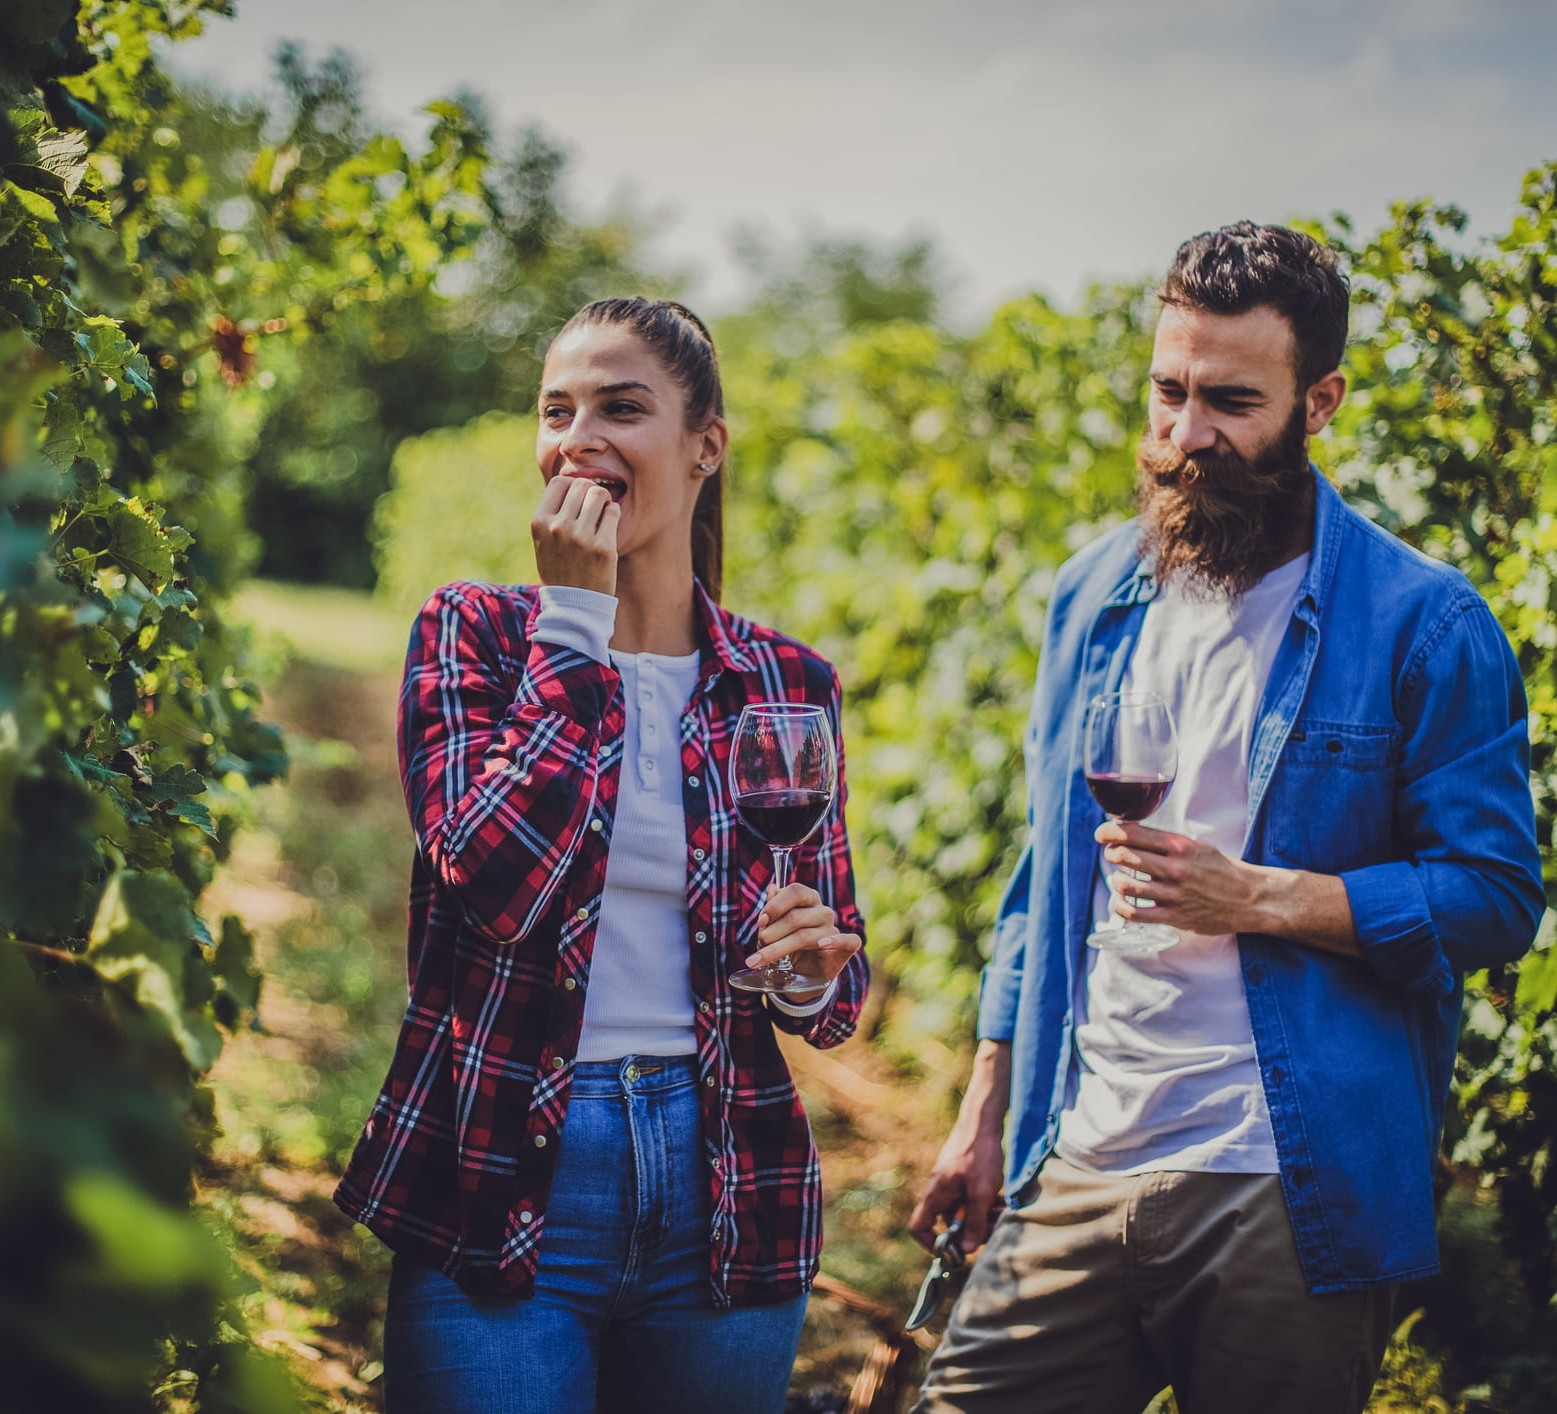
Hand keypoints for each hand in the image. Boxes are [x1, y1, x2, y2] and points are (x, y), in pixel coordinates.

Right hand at [531, 474, 618, 593]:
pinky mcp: (603, 547)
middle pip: (581, 485)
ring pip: (599, 494)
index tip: (578, 498)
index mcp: (540, 522)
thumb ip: (552, 514)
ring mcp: (581, 537)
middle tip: (594, 507)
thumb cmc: (559, 570)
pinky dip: (613, 514)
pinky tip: (608, 527)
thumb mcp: (543, 541)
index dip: (572, 486)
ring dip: (604, 501)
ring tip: (601, 515)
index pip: (559, 482)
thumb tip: (572, 483)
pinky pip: (613, 512)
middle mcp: (558, 527)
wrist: (572, 606)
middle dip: (590, 492)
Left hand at [742, 882, 860, 990]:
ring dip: (778, 948)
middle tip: (758, 944)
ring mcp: (834, 929)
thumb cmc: (788, 944)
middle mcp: (822, 911)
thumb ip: (772, 910)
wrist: (804, 973)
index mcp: (807, 898)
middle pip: (795, 917)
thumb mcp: (774, 927)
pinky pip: (848, 940)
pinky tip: (821, 944)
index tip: (761, 921)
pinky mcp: (847, 947)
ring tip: (760, 959)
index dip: (775, 905)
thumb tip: (772, 888)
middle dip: (771, 933)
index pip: (795, 891)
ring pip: (805, 936)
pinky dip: (835, 941)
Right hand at [908, 1039, 1009, 1251]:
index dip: (930, 1242)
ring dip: (983, 1216)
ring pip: (964, 1210)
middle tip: (993, 1226)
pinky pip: (972, 1197)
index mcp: (936, 1194)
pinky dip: (985, 1202)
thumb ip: (973, 1222)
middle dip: (971, 1229)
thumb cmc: (979, 1153)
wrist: (984, 1119)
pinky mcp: (964, 1175)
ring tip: (1002, 1210)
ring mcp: (952, 1182)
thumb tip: (965, 1250)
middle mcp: (940, 1190)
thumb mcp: (981, 1192)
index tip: (952, 1250)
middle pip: (948, 1222)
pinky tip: (1002, 1200)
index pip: (919, 1226)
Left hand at [1097, 820, 1361, 955]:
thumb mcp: (1196, 846)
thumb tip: (1130, 833)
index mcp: (1181, 846)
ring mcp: (1174, 894)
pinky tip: (1120, 901)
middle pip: (1126, 856)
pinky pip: (1136, 913)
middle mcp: (1176, 868)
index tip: (1101, 834)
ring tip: (1119, 878)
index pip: (1134, 833)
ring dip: (1116, 880)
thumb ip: (1165, 842)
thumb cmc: (1220, 870)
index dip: (1109, 832)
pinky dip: (1120, 906)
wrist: (1250, 898)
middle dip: (1112, 854)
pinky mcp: (1174, 917)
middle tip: (1112, 854)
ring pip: (1127, 885)